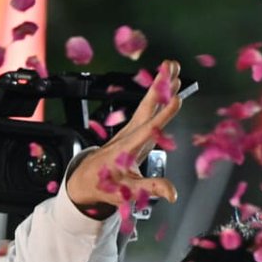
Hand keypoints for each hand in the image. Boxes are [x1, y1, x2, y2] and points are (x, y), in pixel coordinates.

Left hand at [64, 59, 182, 215]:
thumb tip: (172, 194)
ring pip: (147, 103)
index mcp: (127, 148)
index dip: (163, 115)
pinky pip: (147, 107)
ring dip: (160, 85)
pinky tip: (168, 84)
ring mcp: (130, 129)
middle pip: (147, 106)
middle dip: (160, 86)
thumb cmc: (105, 184)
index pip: (149, 129)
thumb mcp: (127, 192)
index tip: (176, 99)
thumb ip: (150, 189)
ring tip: (173, 67)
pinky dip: (157, 93)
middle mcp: (128, 134)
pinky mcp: (133, 129)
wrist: (85, 178)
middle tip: (171, 67)